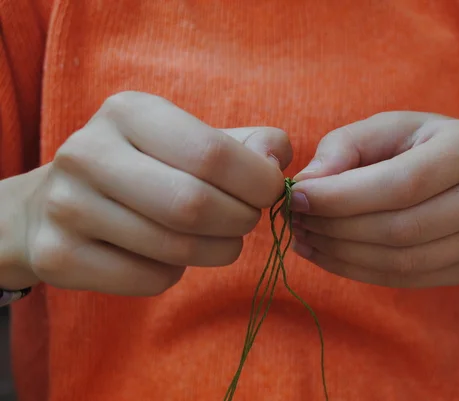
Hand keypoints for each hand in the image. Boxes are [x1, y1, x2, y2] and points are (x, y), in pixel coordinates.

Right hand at [8, 91, 291, 294]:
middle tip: (245, 220)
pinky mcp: (58, 258)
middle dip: (240, 220)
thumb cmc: (145, 167)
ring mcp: (66, 207)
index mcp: (128, 112)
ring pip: (176, 248)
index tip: (269, 192)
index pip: (213, 154)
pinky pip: (151, 279)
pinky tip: (166, 254)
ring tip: (216, 238)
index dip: (258, 182)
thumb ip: (246, 144)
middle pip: (194, 206)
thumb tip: (276, 161)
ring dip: (217, 250)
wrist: (55, 203)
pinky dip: (177, 273)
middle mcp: (88, 153)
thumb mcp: (190, 138)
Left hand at [289, 112, 458, 287]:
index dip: (343, 197)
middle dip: (337, 229)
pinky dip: (358, 271)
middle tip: (296, 222)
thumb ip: (345, 146)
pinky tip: (327, 255)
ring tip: (306, 238)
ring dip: (342, 255)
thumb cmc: (425, 145)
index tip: (298, 197)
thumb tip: (308, 184)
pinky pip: (408, 279)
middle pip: (401, 229)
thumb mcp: (389, 128)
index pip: (401, 183)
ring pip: (403, 262)